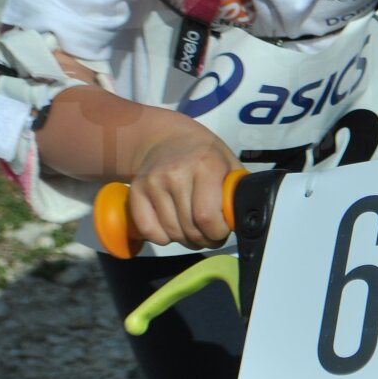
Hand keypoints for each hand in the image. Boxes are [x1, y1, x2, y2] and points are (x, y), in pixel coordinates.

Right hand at [126, 126, 242, 249]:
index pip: (207, 216)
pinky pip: (150, 231)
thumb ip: (235, 192)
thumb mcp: (228, 164)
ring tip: (193, 229)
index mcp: (206, 164)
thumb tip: (242, 219)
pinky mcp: (136, 191)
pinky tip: (172, 225)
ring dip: (186, 240)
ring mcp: (153, 182)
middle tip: (209, 234)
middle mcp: (176, 172)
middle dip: (204, 240)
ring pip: (171, 233)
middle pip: (190, 229)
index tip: (221, 229)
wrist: (167, 138)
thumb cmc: (204, 154)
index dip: (217, 232)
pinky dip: (163, 237)